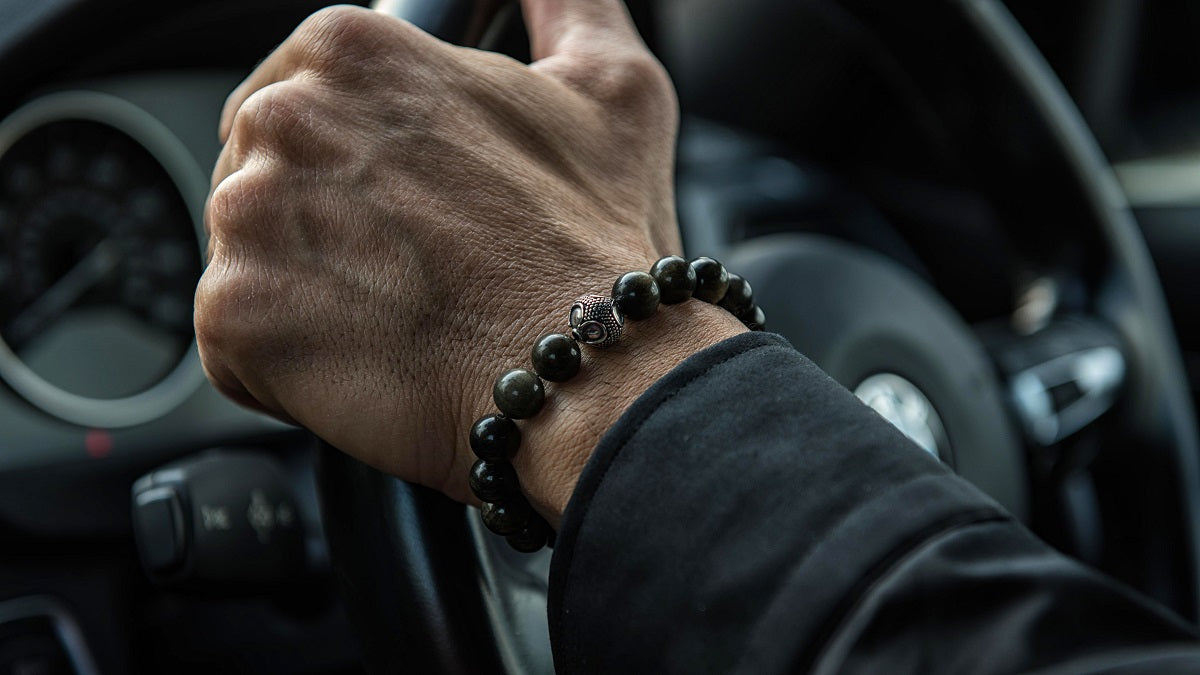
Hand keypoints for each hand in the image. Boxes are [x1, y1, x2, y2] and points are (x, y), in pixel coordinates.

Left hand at [196, 1, 743, 519]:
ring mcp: (247, 216)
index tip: (398, 209)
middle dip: (325, 230)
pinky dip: (288, 367)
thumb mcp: (609, 87)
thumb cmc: (596, 240)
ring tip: (398, 318)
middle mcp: (284, 117)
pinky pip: (234, 343)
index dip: (351, 169)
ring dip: (309, 297)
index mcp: (353, 51)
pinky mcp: (232, 314)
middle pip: (266, 179)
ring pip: (250, 261)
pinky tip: (367, 361)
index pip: (299, 101)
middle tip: (412, 271)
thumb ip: (567, 8)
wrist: (586, 370)